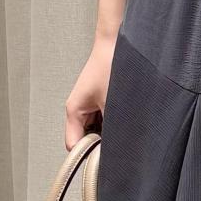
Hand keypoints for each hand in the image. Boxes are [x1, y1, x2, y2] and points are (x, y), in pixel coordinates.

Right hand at [64, 32, 115, 149]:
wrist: (118, 41)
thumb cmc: (111, 65)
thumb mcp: (113, 103)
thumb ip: (112, 129)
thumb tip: (117, 149)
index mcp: (75, 111)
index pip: (74, 146)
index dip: (89, 155)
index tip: (104, 159)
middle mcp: (79, 109)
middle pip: (87, 139)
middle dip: (103, 143)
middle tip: (120, 141)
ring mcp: (90, 104)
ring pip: (98, 130)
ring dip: (111, 130)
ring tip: (124, 124)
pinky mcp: (101, 99)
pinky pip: (106, 119)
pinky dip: (114, 121)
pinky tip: (126, 115)